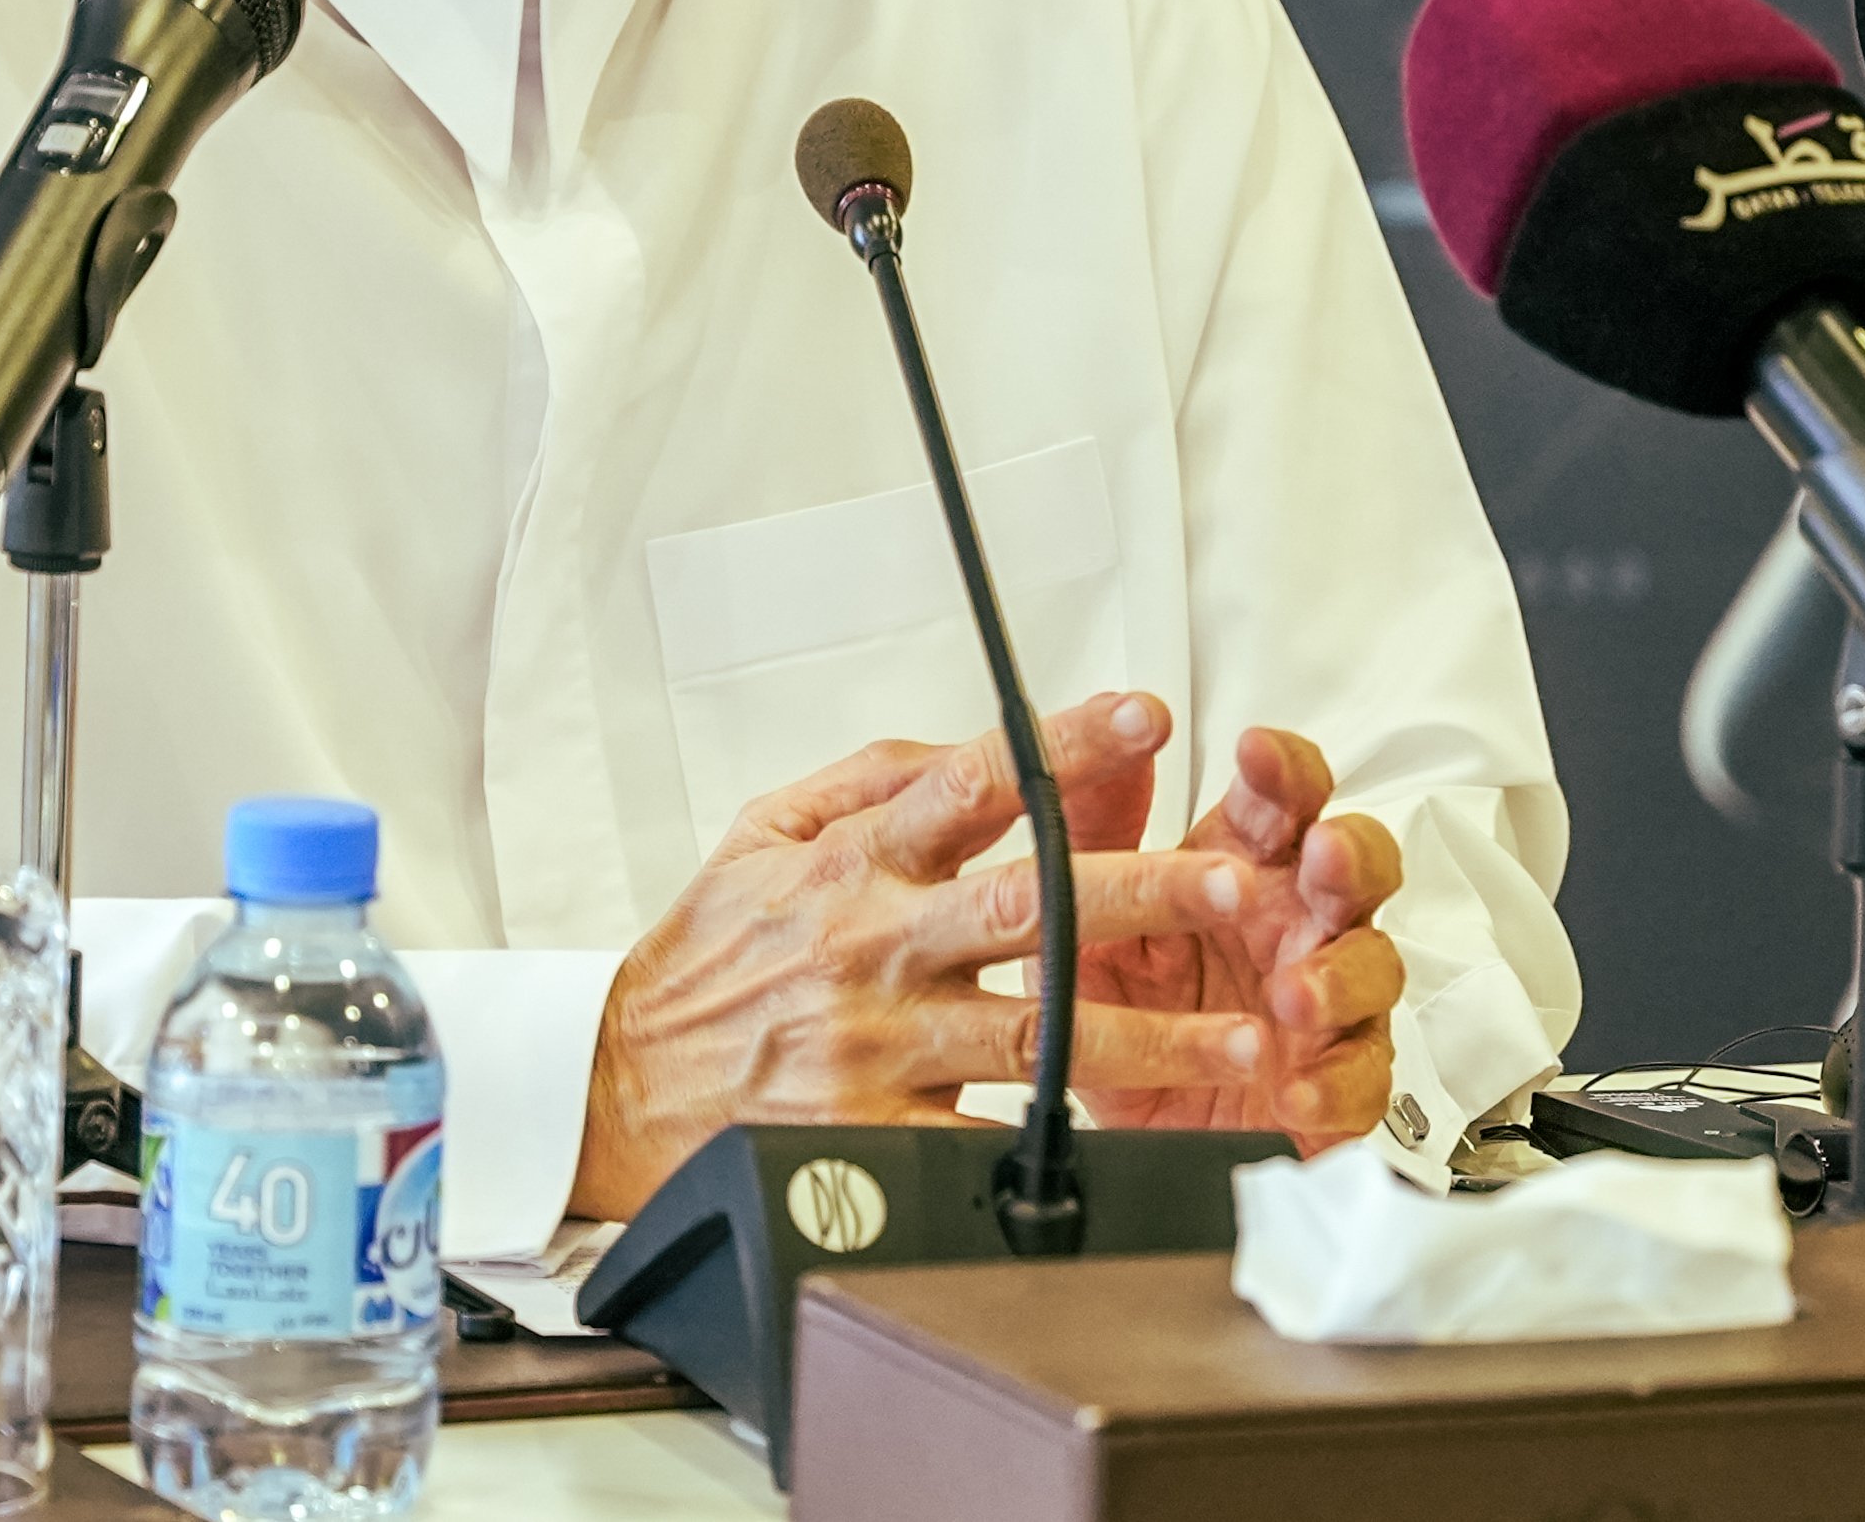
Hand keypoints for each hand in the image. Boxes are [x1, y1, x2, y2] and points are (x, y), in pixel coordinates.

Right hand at [568, 692, 1275, 1219]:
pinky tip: (1149, 1150)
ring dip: (1153, 1037)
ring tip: (1248, 1042)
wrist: (616, 1091)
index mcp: (855, 862)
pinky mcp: (874, 1137)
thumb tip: (966, 740)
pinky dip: (1066, 1148)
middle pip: (1035, 906)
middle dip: (1151, 891)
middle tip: (1245, 884)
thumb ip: (867, 777)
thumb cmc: (704, 962)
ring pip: (1040, 1034)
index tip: (1145, 715)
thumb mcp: (760, 832)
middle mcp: (876, 946)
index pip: (973, 783)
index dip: (1063, 744)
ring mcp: (880, 1046)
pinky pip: (988, 1142)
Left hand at [1067, 703, 1403, 1150]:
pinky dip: (1336, 1085)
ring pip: (1374, 968)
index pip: (1281, 799)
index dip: (1283, 769)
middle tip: (1322, 856)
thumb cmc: (1128, 998)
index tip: (1257, 752)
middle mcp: (1296, 923)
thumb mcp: (1085, 907)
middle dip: (1350, 855)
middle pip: (1357, 867)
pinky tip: (1297, 1089)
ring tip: (1292, 994)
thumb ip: (1096, 820)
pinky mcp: (1334, 1085)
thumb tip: (1108, 730)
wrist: (1131, 1115)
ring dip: (1342, 976)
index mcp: (1243, 865)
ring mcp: (1326, 1002)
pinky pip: (1360, 1082)